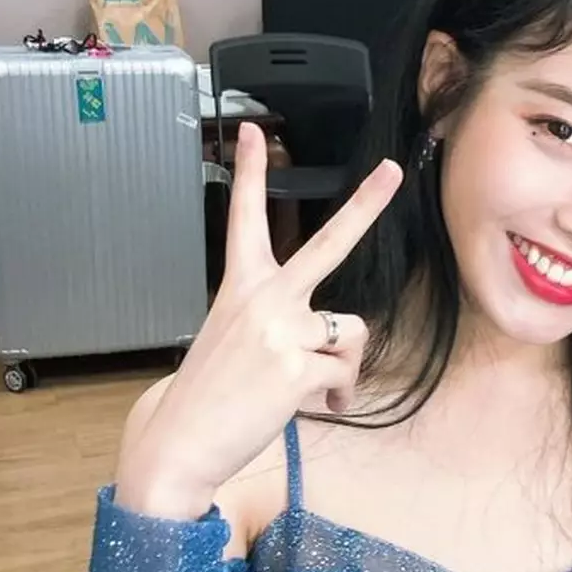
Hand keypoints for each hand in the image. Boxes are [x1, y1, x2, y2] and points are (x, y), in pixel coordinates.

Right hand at [115, 122, 402, 518]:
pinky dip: (335, 397)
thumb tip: (336, 348)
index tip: (252, 131)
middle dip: (366, 205)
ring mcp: (282, 329)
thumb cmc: (212, 392)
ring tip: (303, 388)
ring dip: (339, 367)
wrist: (180, 440)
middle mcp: (264, 297)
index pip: (244, 217)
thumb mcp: (240, 339)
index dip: (248, 172)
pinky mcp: (297, 367)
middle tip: (391, 170)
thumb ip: (287, 325)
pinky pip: (344, 376)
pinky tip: (306, 407)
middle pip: (328, 243)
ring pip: (350, 334)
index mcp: (242, 286)